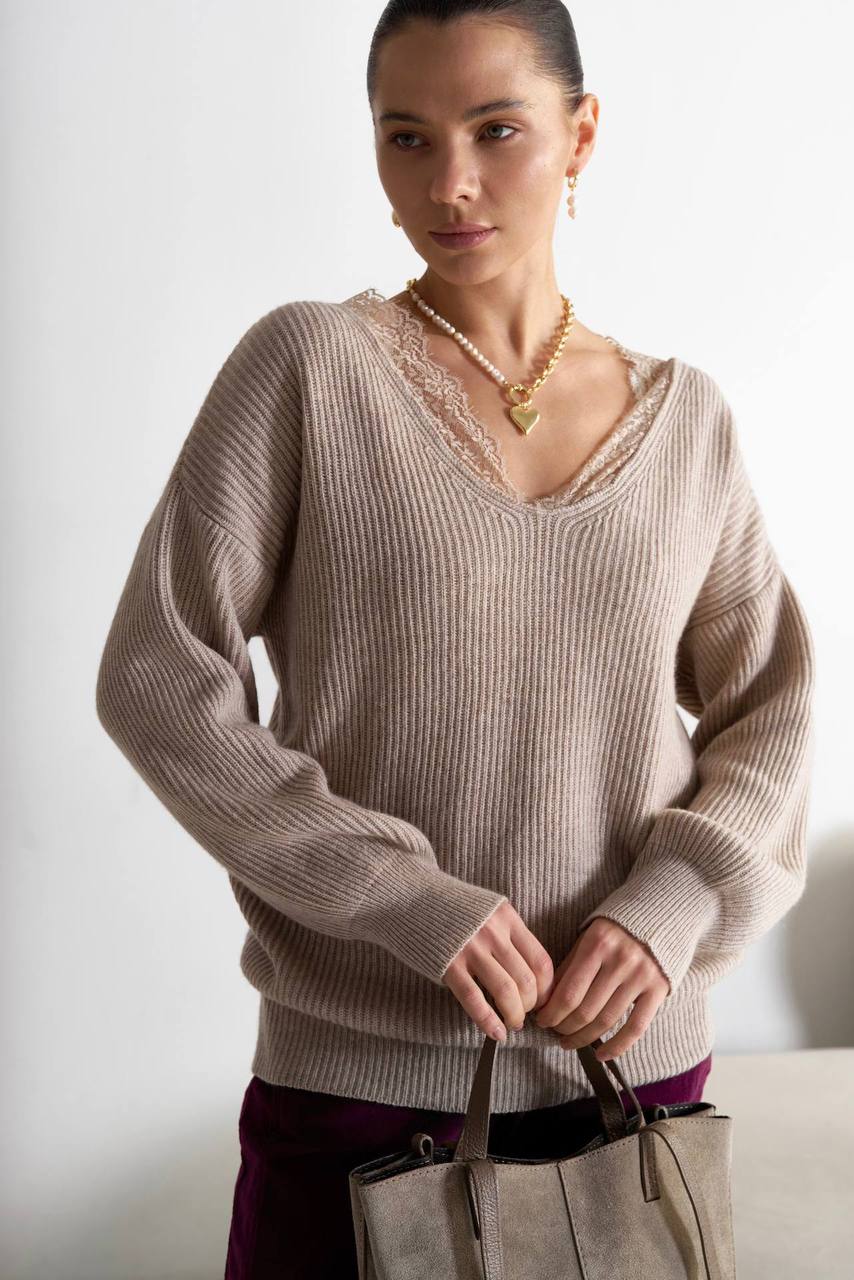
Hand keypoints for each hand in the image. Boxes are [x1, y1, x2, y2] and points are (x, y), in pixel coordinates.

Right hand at [442, 901, 554, 1039]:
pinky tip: (495, 1033)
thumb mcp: (488, 910)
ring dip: (514, 1015)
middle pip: (526, 980)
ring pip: (505, 991)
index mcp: (507, 918)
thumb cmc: (453, 908)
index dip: (546, 989)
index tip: (543, 1001)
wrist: (411, 897)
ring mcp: (470, 948)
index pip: (540, 961)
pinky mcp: (449, 965)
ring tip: (512, 1025)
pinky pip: (474, 999)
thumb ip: (507, 935)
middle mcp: (493, 933)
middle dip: (530, 1005)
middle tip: (525, 1015)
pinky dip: (488, 1021)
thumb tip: (529, 975)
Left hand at [533, 917, 670, 1061]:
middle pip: (586, 1009)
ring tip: (569, 1042)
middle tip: (554, 1033)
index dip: (552, 1013)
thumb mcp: (588, 937)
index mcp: (598, 943)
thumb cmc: (616, 930)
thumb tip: (546, 1000)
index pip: (569, 991)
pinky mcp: (659, 989)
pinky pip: (636, 1027)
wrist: (662, 915)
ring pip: (607, 1021)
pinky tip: (601, 1055)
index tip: (541, 1021)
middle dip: (564, 1027)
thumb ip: (569, 966)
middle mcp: (620, 960)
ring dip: (584, 1038)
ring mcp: (641, 976)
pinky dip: (617, 1046)